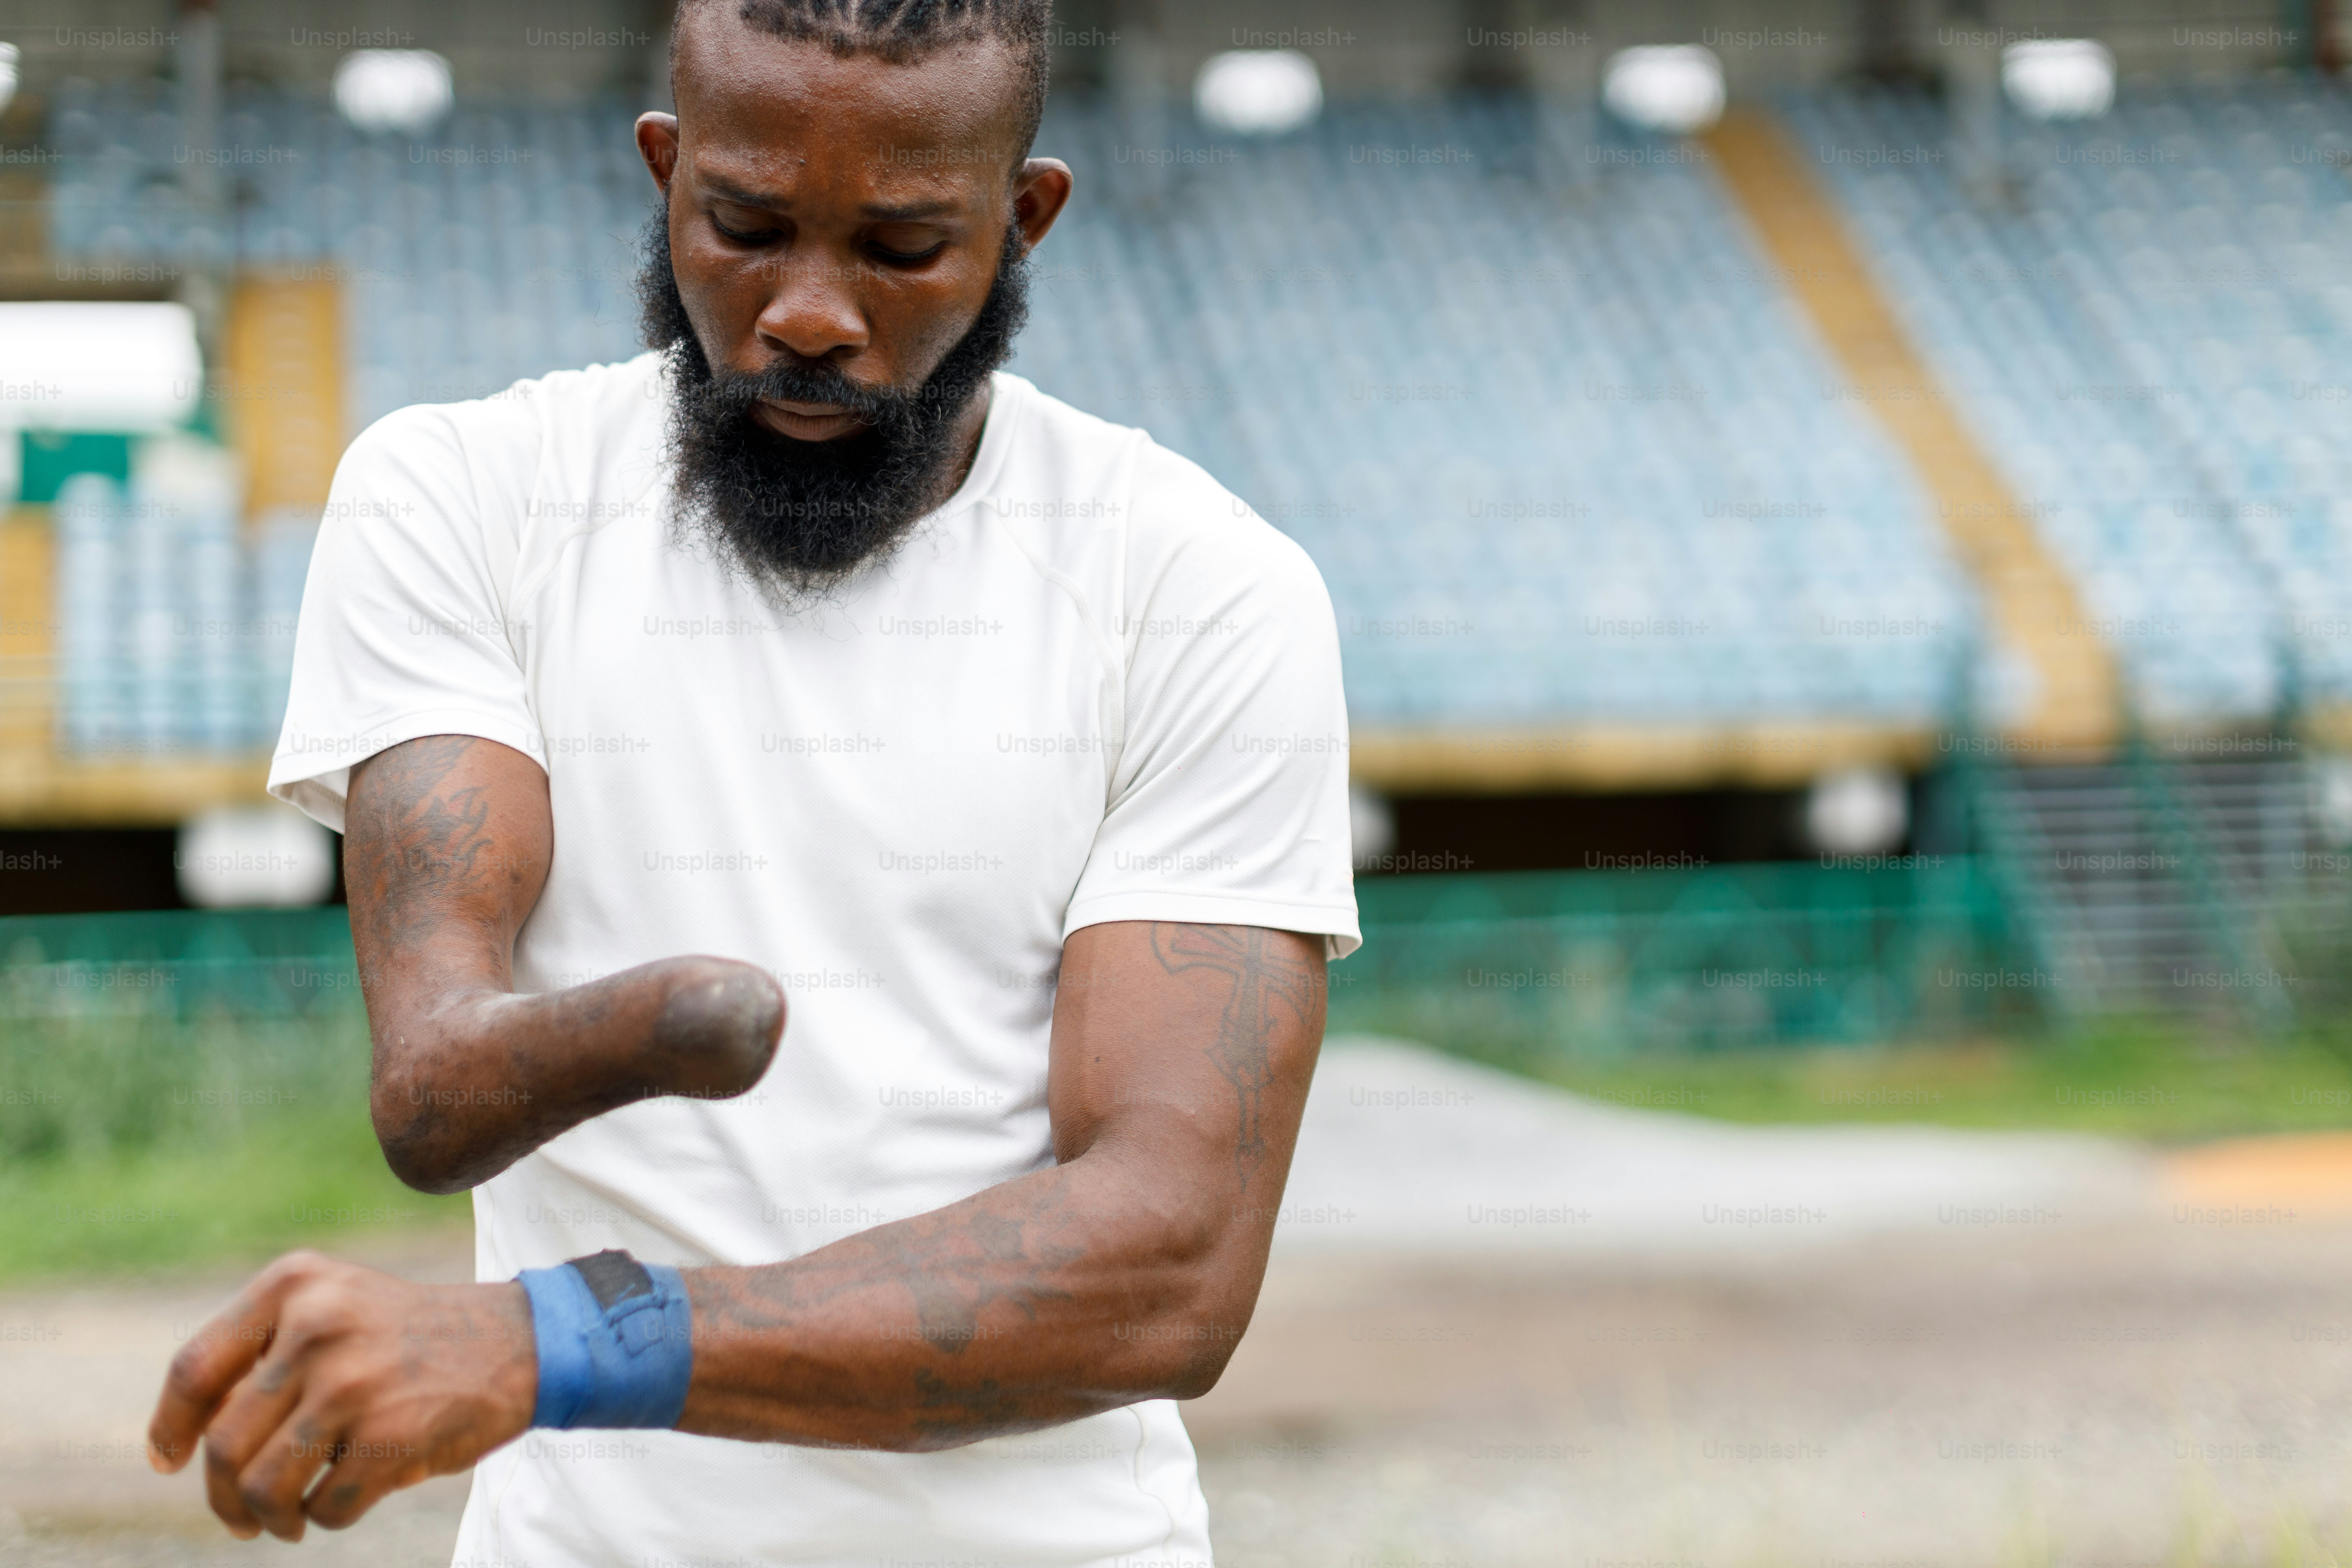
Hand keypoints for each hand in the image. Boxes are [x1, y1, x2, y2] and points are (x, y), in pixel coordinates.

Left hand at [148, 1250, 536, 1539]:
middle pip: (224, 1444)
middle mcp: (316, 1325)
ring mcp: (352, 1381)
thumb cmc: (411, 1338)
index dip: (171, 1426)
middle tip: (241, 1517)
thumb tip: (191, 1437)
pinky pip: (325, 1507)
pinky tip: (349, 1498)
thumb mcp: (335, 1310)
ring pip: (263, 1487)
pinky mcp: (389, 1434)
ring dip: (269, 1519)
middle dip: (224, 1497)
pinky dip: (328, 1517)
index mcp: (295, 1285)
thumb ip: (267, 1353)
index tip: (168, 1460)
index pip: (196, 1369)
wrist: (519, 1342)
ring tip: (289, 1520)